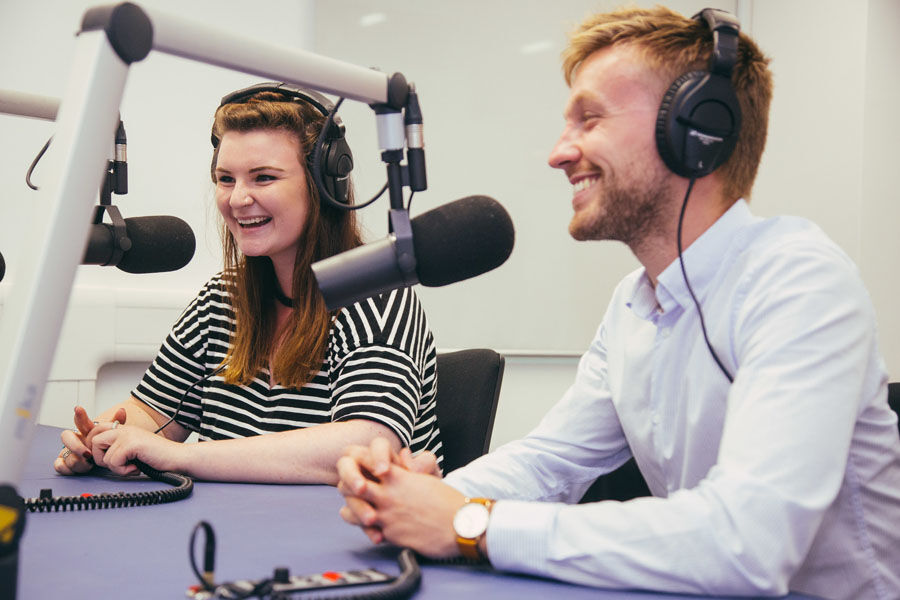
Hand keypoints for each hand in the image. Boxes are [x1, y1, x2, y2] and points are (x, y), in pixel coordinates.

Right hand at [55, 406, 126, 474]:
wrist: (101, 460)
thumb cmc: (103, 445)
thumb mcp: (111, 434)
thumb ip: (116, 423)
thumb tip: (121, 411)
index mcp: (86, 431)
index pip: (80, 421)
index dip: (79, 416)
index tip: (78, 408)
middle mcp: (75, 440)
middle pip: (66, 436)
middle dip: (76, 445)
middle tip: (87, 453)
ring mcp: (68, 451)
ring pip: (67, 454)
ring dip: (78, 461)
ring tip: (89, 464)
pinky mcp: (65, 463)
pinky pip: (59, 465)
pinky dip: (67, 468)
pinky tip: (76, 468)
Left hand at [91, 425, 180, 475]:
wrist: (178, 458)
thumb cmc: (159, 457)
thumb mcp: (134, 450)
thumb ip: (119, 448)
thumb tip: (97, 455)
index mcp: (125, 429)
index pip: (96, 431)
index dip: (96, 447)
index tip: (107, 459)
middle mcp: (125, 429)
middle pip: (94, 441)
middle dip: (101, 458)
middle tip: (118, 464)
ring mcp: (128, 435)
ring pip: (103, 456)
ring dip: (116, 468)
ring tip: (132, 466)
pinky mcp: (131, 444)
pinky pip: (113, 462)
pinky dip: (124, 470)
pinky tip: (136, 467)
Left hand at [337, 438, 461, 556]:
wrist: (460, 525)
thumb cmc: (447, 501)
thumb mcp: (426, 477)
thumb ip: (409, 467)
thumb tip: (403, 453)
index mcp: (397, 476)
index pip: (362, 459)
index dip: (356, 460)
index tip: (359, 464)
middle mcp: (388, 494)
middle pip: (349, 484)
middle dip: (348, 485)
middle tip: (354, 487)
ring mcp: (386, 515)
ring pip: (351, 510)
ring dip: (353, 509)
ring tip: (359, 508)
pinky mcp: (389, 535)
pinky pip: (366, 531)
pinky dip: (367, 529)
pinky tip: (373, 527)